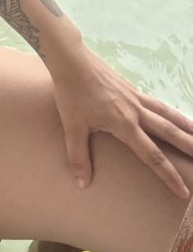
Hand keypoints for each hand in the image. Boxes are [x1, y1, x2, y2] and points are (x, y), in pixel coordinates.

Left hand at [47, 45, 192, 199]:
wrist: (72, 60)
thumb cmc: (71, 94)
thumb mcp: (72, 128)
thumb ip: (79, 157)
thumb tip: (83, 184)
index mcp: (125, 125)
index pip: (152, 156)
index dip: (169, 175)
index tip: (183, 190)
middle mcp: (136, 112)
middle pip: (169, 133)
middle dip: (189, 148)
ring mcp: (135, 97)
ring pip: (167, 113)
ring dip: (185, 124)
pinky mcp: (130, 87)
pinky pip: (155, 102)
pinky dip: (168, 110)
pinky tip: (170, 113)